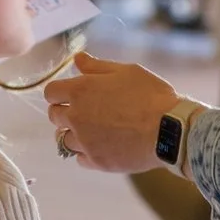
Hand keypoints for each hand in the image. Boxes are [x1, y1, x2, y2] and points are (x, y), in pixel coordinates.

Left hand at [44, 53, 179, 173]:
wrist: (169, 130)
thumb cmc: (150, 95)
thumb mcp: (126, 71)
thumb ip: (97, 66)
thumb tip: (77, 59)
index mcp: (80, 91)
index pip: (50, 92)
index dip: (60, 91)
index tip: (71, 93)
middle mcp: (76, 117)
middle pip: (54, 116)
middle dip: (64, 111)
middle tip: (84, 110)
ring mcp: (85, 142)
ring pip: (64, 139)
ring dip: (74, 133)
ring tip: (94, 130)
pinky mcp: (97, 161)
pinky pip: (79, 158)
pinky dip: (85, 152)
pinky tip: (101, 145)